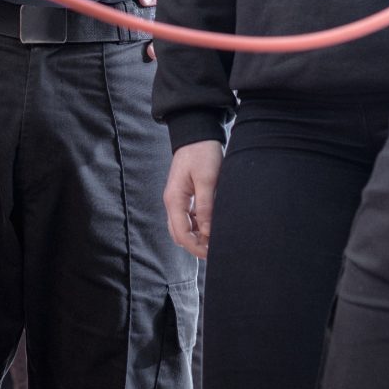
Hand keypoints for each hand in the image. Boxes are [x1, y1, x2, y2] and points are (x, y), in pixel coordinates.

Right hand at [164, 140, 221, 259]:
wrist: (197, 134)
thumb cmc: (202, 153)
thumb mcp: (207, 180)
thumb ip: (206, 207)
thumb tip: (208, 232)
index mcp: (174, 199)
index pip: (181, 234)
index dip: (196, 247)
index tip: (214, 254)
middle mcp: (172, 202)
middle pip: (179, 234)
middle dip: (196, 245)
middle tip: (216, 250)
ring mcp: (177, 199)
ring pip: (182, 228)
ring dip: (197, 237)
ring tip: (216, 240)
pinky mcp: (184, 196)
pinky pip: (188, 218)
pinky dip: (198, 227)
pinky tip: (211, 226)